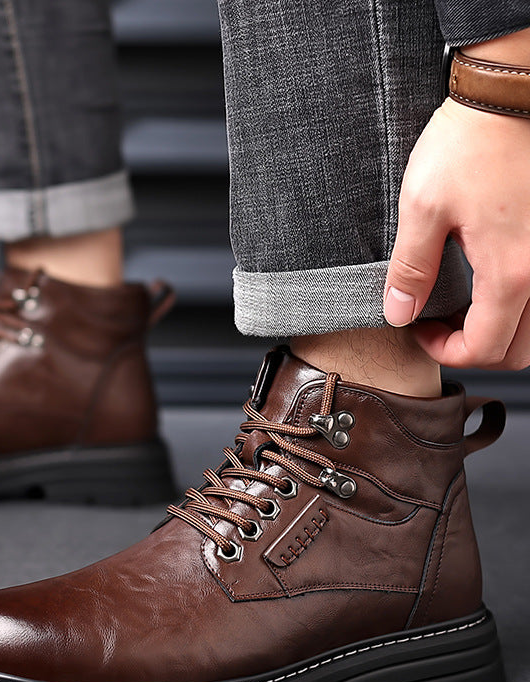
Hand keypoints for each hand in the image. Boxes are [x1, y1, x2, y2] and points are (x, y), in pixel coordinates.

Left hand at [384, 35, 529, 370]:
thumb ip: (411, 270)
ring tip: (462, 308)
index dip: (445, 352)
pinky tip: (490, 283)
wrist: (511, 92)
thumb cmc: (469, 143)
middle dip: (474, 349)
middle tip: (439, 325)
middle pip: (518, 350)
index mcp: (512, 272)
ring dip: (500, 331)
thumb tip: (400, 314)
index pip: (484, 349)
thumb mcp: (423, 208)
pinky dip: (519, 306)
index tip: (419, 330)